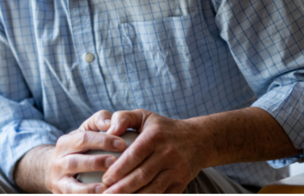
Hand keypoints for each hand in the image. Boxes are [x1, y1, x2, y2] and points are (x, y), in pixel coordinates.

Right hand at [46, 129, 126, 192]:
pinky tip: (102, 193)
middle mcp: (59, 161)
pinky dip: (87, 195)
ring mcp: (58, 179)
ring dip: (91, 185)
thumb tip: (112, 122)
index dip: (103, 141)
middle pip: (76, 161)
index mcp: (66, 142)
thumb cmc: (79, 147)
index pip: (84, 139)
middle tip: (116, 162)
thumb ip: (99, 121)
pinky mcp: (62, 193)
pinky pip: (73, 195)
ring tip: (109, 183)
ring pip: (72, 182)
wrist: (54, 168)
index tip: (122, 144)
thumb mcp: (86, 130)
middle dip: (97, 161)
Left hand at [80, 109, 207, 193]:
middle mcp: (168, 153)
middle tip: (106, 194)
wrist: (198, 139)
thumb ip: (123, 118)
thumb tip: (108, 131)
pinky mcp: (182, 182)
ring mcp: (177, 169)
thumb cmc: (162, 128)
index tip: (105, 179)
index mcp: (155, 136)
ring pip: (153, 188)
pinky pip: (163, 195)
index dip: (119, 169)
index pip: (134, 155)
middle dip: (122, 188)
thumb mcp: (143, 116)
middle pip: (142, 175)